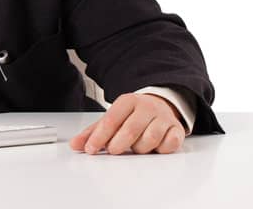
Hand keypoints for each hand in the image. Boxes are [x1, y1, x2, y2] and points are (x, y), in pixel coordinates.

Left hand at [71, 92, 185, 154]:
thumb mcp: (111, 119)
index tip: (90, 149)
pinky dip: (160, 149)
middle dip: (118, 144)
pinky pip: (170, 144)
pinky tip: (154, 147)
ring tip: (135, 146)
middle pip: (130, 129)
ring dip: (139, 148)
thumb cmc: (132, 116)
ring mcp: (164, 118)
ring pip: (150, 138)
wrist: (160, 105)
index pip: (110, 120)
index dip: (99, 137)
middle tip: (113, 151)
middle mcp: (147, 107)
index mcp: (127, 101)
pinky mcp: (177, 129)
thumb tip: (75, 145)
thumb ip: (92, 132)